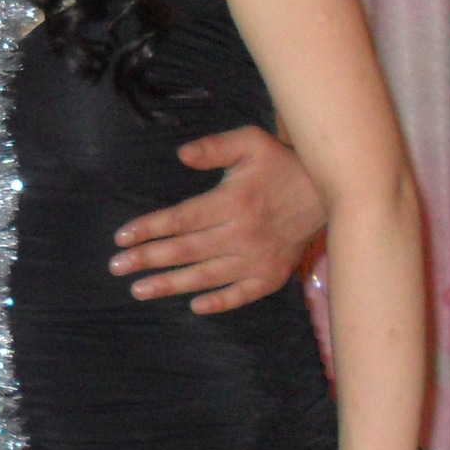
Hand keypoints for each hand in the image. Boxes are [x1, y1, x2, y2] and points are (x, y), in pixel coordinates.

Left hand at [110, 125, 324, 313]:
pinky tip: (195, 307)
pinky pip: (243, 294)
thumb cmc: (283, 163)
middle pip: (186, 250)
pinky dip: (220, 302)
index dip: (149, 229)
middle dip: (148, 259)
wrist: (333, 190)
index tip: (121, 237)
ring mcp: (259, 258)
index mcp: (233, 201)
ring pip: (207, 275)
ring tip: (139, 290)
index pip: (181, 219)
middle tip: (116, 267)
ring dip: (171, 284)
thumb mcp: (251, 142)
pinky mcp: (273, 275)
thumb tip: (181, 154)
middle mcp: (243, 233)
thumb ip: (215, 147)